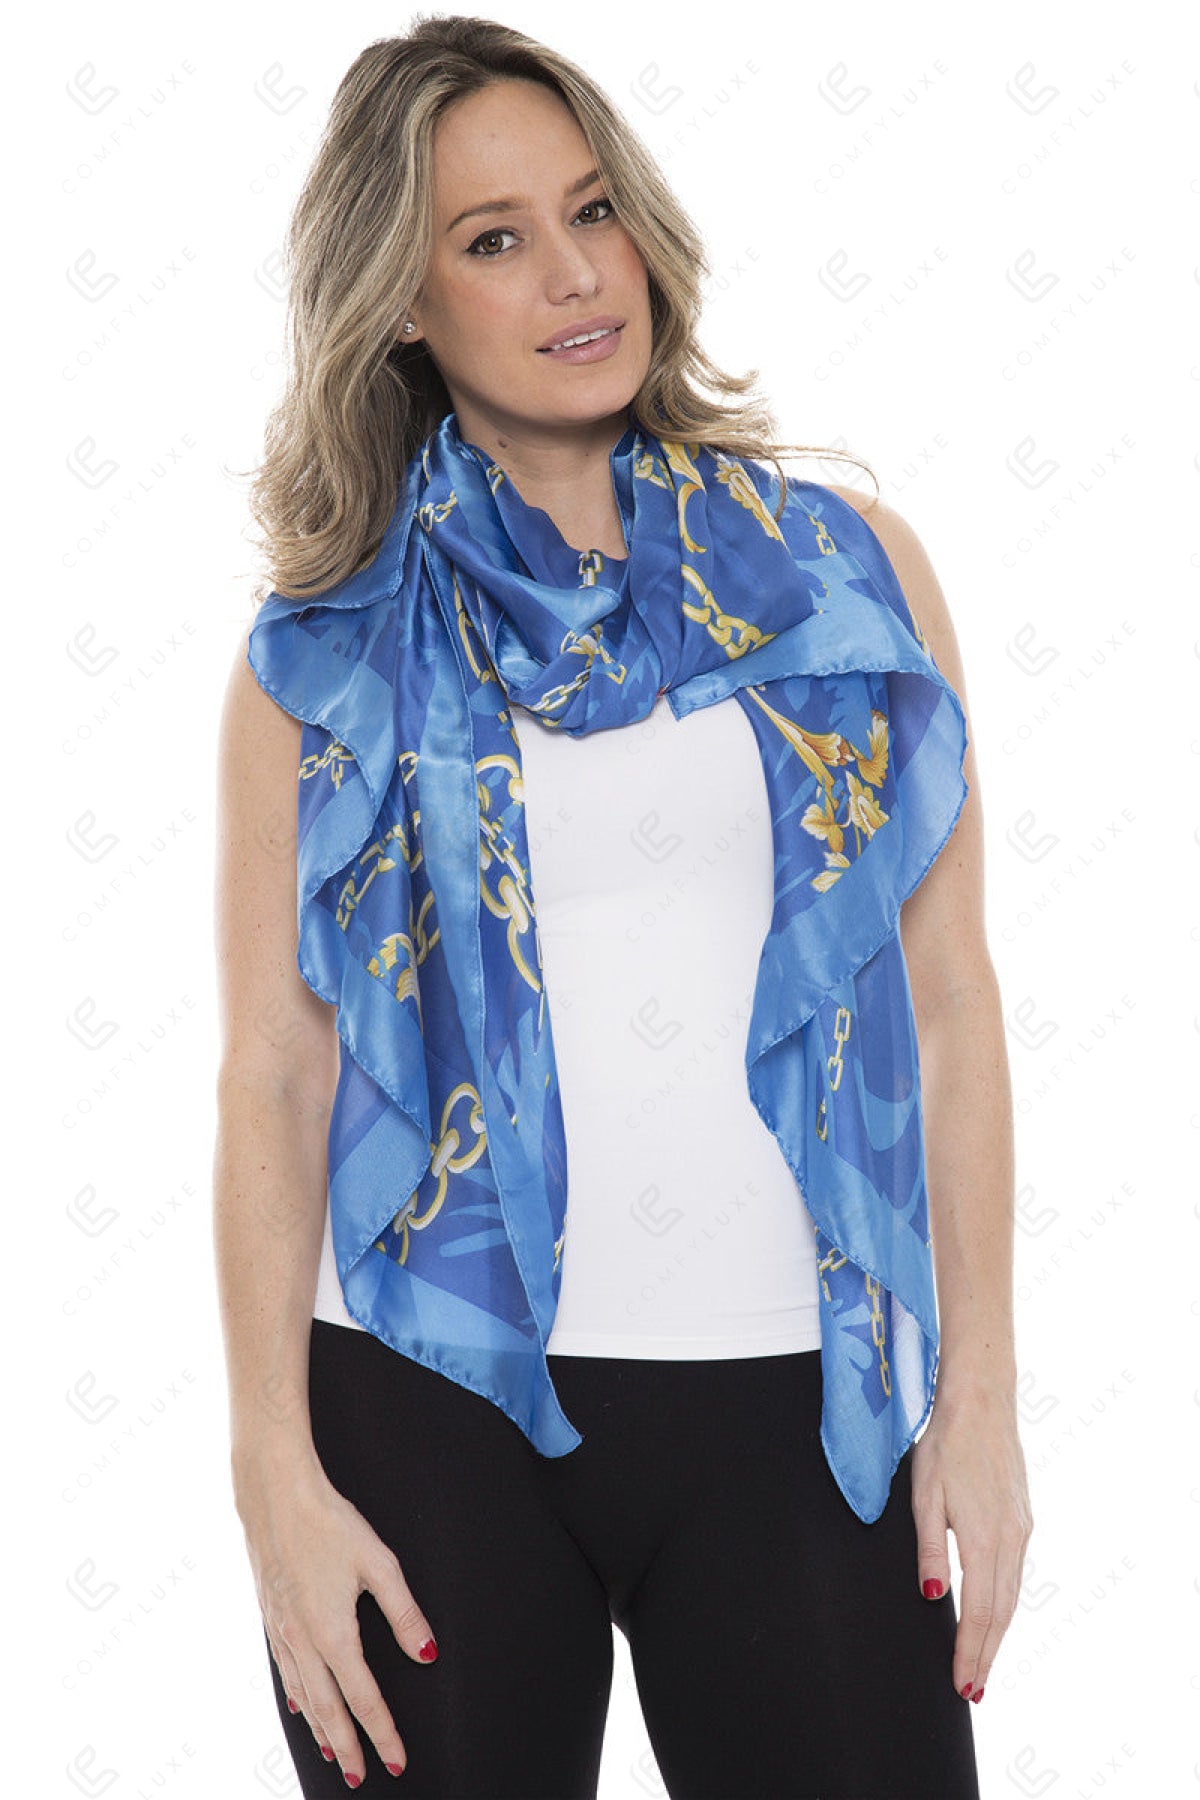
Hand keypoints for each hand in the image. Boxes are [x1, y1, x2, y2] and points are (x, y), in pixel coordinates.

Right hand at [236, 1448, 438, 1784]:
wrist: (274, 1494)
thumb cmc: (330, 1523)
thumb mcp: (379, 1563)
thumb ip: (404, 1613)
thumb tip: (428, 1653)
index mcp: (333, 1634)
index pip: (364, 1699)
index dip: (384, 1733)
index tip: (397, 1761)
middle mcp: (303, 1641)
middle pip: (329, 1710)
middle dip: (350, 1747)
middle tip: (365, 1778)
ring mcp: (281, 1631)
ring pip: (303, 1696)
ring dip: (321, 1729)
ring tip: (336, 1755)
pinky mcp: (270, 1616)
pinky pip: (284, 1671)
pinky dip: (297, 1698)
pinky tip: (300, 1706)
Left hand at [910, 1377, 1032, 1703]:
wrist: (982, 1402)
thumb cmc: (945, 1444)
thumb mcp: (924, 1495)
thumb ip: (930, 1548)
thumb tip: (934, 1596)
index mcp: (984, 1539)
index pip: (980, 1612)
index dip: (971, 1652)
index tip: (963, 1685)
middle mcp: (1010, 1540)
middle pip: (1002, 1614)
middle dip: (986, 1655)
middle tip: (973, 1690)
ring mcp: (1021, 1529)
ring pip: (1013, 1596)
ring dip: (998, 1634)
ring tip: (983, 1664)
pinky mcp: (1023, 1519)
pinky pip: (1016, 1573)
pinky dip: (1006, 1604)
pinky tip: (996, 1614)